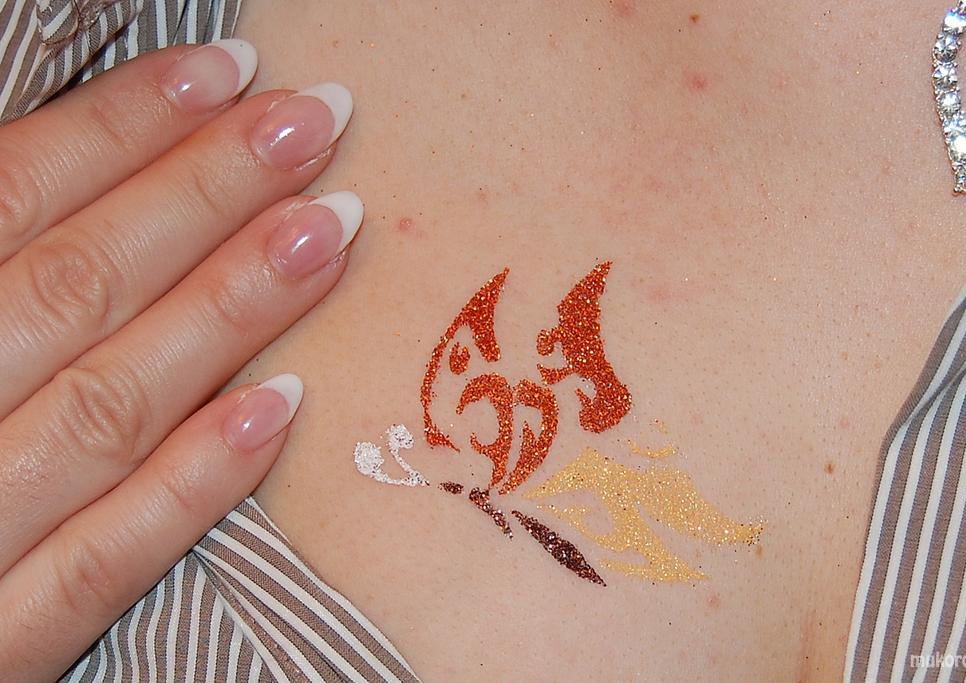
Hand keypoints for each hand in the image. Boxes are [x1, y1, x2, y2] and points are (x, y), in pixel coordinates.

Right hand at [0, 40, 361, 679]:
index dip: (124, 127)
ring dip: (227, 311)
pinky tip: (285, 407)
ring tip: (331, 231)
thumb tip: (96, 170)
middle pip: (75, 284)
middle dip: (205, 193)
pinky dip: (191, 482)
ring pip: (107, 406)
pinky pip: (100, 562)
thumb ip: (0, 262)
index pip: (9, 197)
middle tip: (318, 123)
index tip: (233, 72)